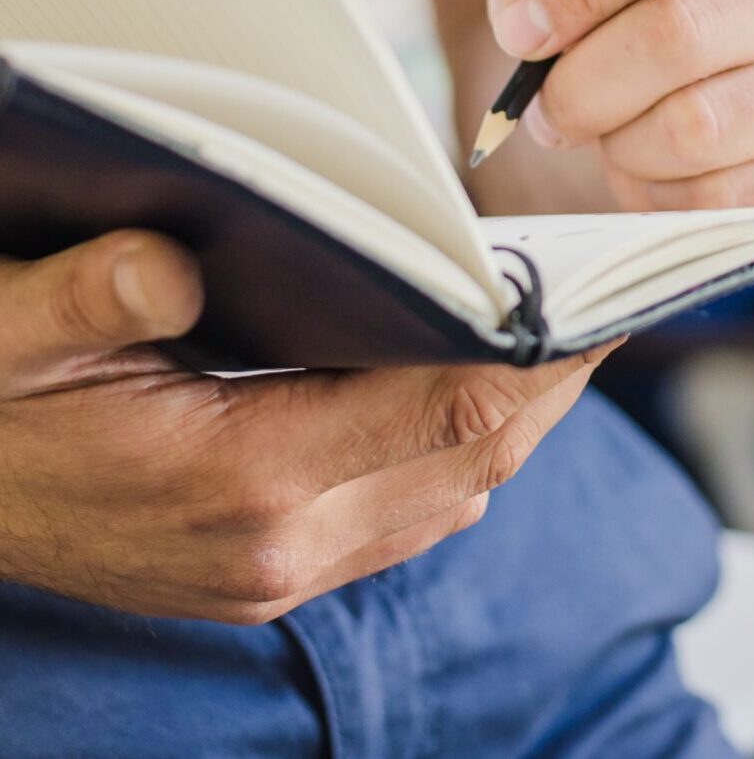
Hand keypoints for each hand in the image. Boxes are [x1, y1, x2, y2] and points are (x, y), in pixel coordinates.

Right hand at [0, 230, 612, 620]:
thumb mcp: (7, 333)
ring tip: (559, 336)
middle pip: (476, 459)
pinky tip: (469, 391)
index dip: (542, 354)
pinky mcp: (267, 577)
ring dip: (516, 422)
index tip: (600, 293)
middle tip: (608, 300)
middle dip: (554, 384)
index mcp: (242, 482)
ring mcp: (276, 575)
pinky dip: (460, 455)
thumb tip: (173, 263)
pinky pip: (408, 520)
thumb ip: (90, 297)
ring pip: (456, 497)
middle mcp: (280, 546)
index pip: (450, 412)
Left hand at [483, 0, 753, 208]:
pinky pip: (720, 200)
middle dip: (580, 81)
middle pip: (675, 34)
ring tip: (617, 124)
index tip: (522, 26)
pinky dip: (662, 192)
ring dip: (619, 140)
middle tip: (548, 100)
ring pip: (694, 128)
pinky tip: (664, 163)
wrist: (705, 55)